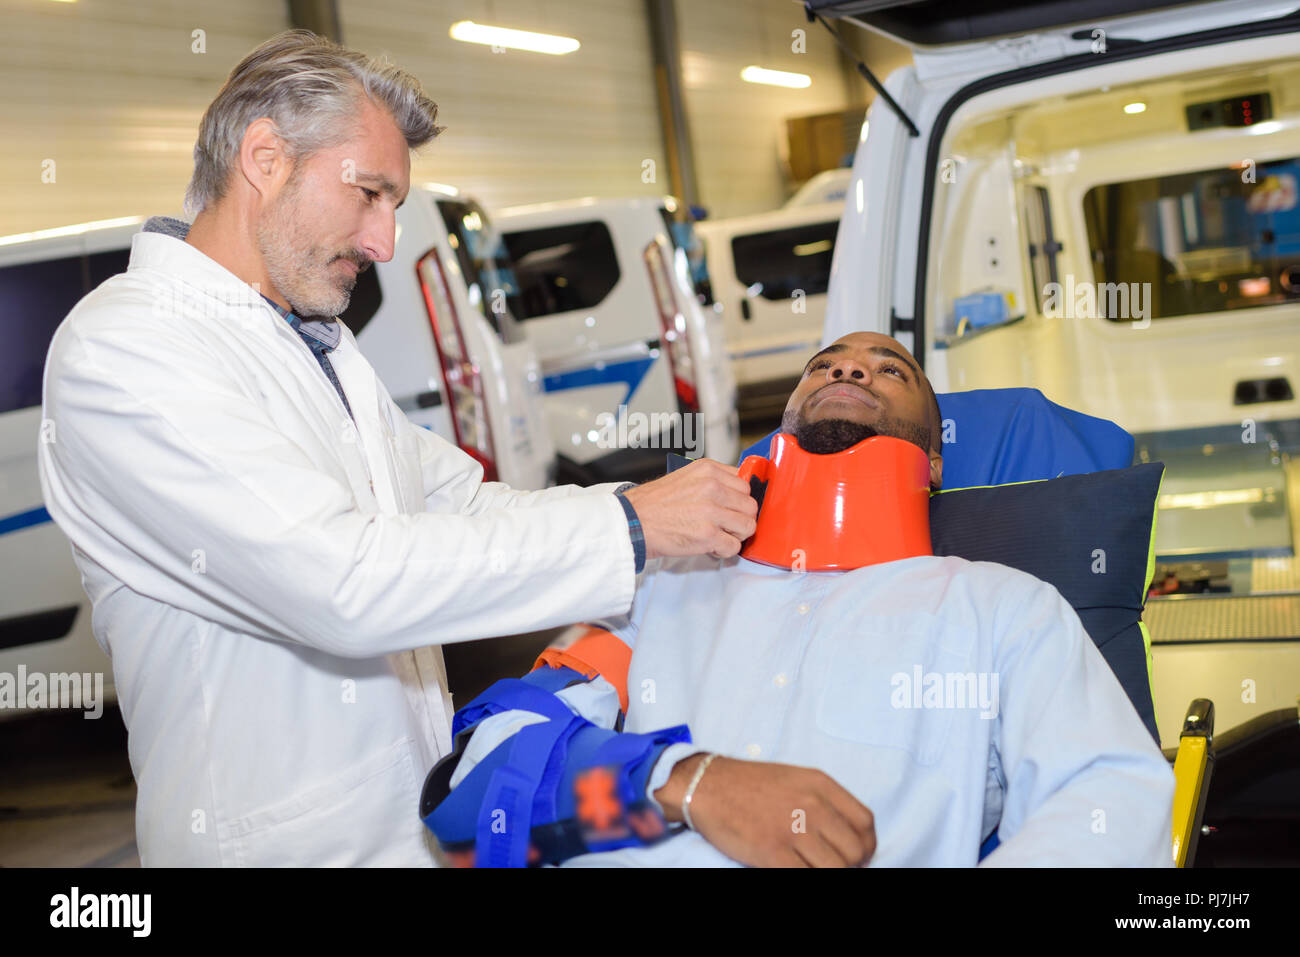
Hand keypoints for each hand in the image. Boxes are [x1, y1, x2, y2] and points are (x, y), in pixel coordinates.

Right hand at [622, 459, 756, 559]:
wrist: (632, 522)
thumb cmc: (653, 504)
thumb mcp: (685, 477)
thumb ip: (711, 481)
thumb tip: (735, 494)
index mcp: (708, 470)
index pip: (745, 485)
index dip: (738, 501)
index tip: (730, 509)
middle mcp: (712, 487)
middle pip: (750, 506)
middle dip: (739, 519)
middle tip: (724, 526)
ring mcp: (711, 511)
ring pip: (747, 526)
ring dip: (735, 536)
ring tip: (718, 536)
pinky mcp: (708, 535)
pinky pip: (734, 547)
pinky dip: (724, 551)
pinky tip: (710, 547)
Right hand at [654, 754, 875, 866]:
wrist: (707, 786)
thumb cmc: (751, 785)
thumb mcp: (796, 780)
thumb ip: (825, 803)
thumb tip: (849, 839)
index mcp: (821, 785)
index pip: (866, 824)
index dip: (866, 846)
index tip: (855, 856)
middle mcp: (812, 806)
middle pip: (855, 852)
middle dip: (849, 866)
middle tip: (830, 865)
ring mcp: (793, 830)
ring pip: (836, 869)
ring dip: (828, 873)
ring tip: (811, 867)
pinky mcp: (772, 852)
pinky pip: (805, 877)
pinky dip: (805, 877)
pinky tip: (793, 869)